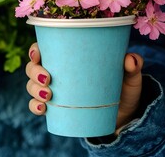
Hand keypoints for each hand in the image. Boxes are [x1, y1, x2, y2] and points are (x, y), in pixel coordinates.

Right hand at [25, 43, 143, 132]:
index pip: (44, 49)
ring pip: (31, 86)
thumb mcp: (129, 77)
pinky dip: (35, 107)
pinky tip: (42, 109)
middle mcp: (56, 72)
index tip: (37, 54)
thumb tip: (130, 59)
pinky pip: (37, 106)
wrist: (122, 116)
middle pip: (32, 67)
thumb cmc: (122, 89)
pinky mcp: (55, 108)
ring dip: (33, 89)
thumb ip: (133, 67)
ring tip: (48, 95)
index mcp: (68, 58)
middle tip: (47, 79)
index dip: (35, 50)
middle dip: (34, 72)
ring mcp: (53, 90)